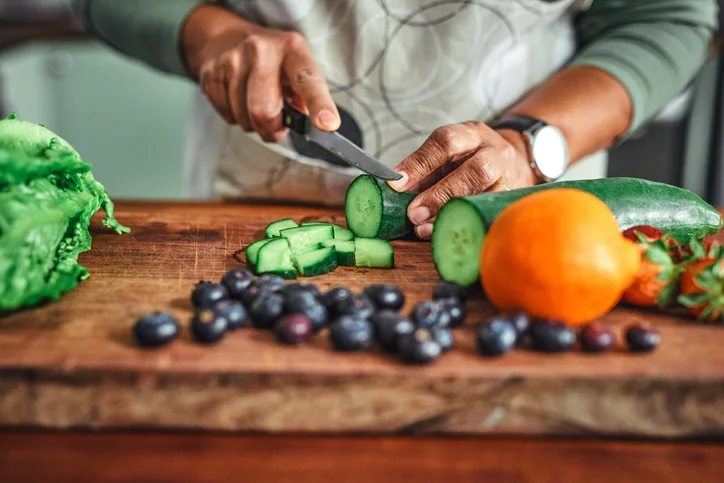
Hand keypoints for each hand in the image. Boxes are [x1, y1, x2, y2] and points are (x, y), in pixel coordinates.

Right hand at [183, 6, 339, 141]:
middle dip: (272, 130)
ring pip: (244, 120)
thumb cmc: (272, 62)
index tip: (327, 124)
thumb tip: (308, 124)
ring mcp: (232, 60)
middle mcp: (260, 50)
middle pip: (264, 111)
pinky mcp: (211, 74)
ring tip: (256, 103)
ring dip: (253, 124)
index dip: (318, 105)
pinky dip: (236, 117)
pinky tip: (239, 99)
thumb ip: (307, 96)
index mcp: (292, 48)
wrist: (228, 38)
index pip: (307, 80)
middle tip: (277, 127)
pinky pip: (228, 117)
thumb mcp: (297, 67)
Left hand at [388, 122, 536, 238]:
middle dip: (440, 194)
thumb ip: (423, 171)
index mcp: (472, 135)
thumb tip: (395, 190)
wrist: (516, 162)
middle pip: (475, 170)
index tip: (397, 184)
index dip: (419, 163)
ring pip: (486, 194)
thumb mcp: (449, 156)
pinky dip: (465, 225)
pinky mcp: (512, 201)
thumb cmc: (471, 160)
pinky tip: (447, 234)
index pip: (446, 142)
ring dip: (451, 213)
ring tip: (425, 228)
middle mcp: (495, 153)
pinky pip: (489, 215)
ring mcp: (509, 178)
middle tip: (414, 213)